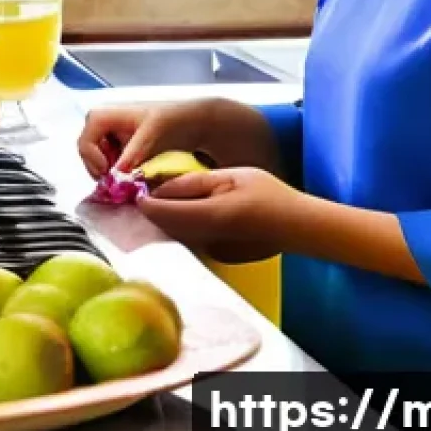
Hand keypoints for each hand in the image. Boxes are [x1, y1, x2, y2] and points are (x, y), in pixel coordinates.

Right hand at [77, 98, 285, 180]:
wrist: (194, 123)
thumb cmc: (172, 119)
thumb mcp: (151, 135)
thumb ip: (132, 154)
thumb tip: (116, 176)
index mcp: (105, 115)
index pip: (84, 141)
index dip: (91, 159)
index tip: (108, 174)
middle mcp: (104, 126)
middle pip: (88, 154)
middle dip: (100, 170)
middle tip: (118, 182)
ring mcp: (112, 139)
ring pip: (98, 163)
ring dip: (110, 174)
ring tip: (129, 180)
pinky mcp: (122, 151)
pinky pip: (110, 166)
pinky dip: (119, 175)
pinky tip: (134, 177)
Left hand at [136, 167, 302, 262]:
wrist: (295, 225)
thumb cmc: (267, 194)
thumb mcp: (229, 177)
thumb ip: (192, 183)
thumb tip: (160, 188)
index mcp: (208, 215)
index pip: (161, 212)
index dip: (143, 200)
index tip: (135, 186)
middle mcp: (205, 238)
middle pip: (163, 225)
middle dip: (150, 208)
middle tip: (144, 188)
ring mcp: (210, 249)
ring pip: (173, 233)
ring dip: (163, 216)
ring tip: (161, 194)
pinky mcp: (215, 253)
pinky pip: (187, 238)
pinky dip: (178, 224)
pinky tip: (184, 209)